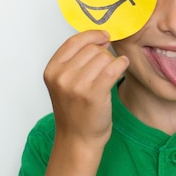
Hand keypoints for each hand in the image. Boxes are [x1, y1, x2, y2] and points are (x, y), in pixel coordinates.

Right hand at [43, 30, 128, 146]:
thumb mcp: (64, 83)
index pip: (74, 41)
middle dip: (104, 53)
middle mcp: (62, 77)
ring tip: (111, 74)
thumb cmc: (75, 111)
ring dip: (113, 62)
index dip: (92, 35)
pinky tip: (123, 66)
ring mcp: (77, 86)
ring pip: (104, 57)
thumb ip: (74, 61)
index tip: (104, 35)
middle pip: (92, 49)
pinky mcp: (94, 94)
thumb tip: (99, 37)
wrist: (78, 139)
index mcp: (52, 70)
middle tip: (106, 66)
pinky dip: (121, 64)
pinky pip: (113, 67)